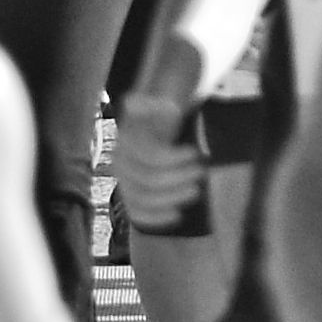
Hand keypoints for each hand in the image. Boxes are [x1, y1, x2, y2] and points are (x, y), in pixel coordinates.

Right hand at [114, 88, 204, 221]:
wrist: (152, 134)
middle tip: (201, 171)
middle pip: (149, 180)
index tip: (195, 152)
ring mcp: (124, 183)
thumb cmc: (159, 120)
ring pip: (145, 199)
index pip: (150, 157)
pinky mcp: (131, 199)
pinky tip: (179, 214)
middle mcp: (120, 165)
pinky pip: (139, 214)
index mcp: (126, 143)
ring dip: (173, 197)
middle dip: (179, 178)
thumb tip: (157, 105)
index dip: (175, 158)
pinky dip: (158, 217)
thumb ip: (155, 104)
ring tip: (197, 190)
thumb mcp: (159, 105)